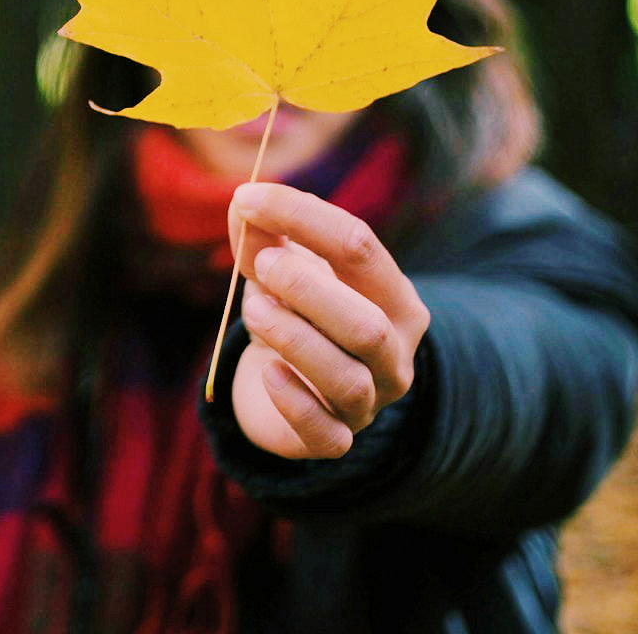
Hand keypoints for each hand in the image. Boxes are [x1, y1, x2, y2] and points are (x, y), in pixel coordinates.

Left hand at [226, 182, 429, 458]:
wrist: (289, 381)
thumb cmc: (295, 309)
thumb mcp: (283, 267)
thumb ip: (264, 236)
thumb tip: (244, 205)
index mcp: (391, 295)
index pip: (359, 247)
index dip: (301, 217)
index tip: (247, 198)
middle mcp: (393, 350)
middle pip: (366, 323)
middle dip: (306, 289)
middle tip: (262, 264)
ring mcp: (371, 399)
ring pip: (347, 379)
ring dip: (292, 338)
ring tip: (254, 309)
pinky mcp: (338, 438)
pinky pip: (327, 434)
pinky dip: (294, 402)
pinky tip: (268, 372)